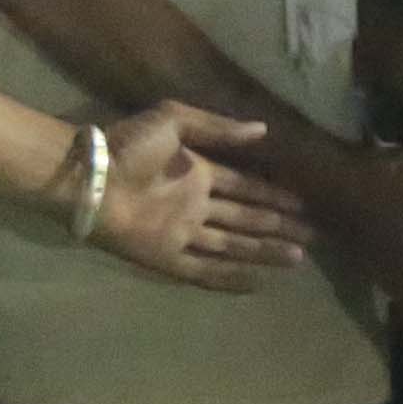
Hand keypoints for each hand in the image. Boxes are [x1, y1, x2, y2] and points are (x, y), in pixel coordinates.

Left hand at [84, 97, 316, 288]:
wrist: (92, 175)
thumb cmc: (129, 144)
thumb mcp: (175, 121)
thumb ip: (218, 129)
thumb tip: (263, 131)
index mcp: (198, 173)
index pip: (244, 187)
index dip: (272, 195)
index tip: (301, 204)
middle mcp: (195, 206)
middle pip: (245, 219)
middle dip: (277, 226)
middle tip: (311, 235)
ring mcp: (183, 233)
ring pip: (233, 246)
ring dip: (263, 252)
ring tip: (297, 258)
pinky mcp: (168, 257)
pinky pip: (204, 271)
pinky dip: (231, 278)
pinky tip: (259, 282)